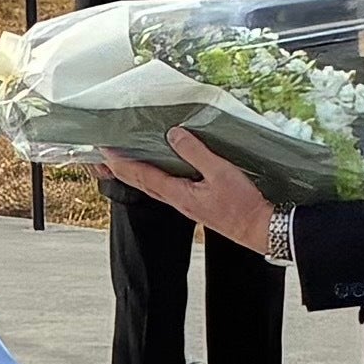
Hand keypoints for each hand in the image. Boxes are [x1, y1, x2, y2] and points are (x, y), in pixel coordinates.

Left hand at [101, 129, 273, 253]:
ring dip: (135, 174)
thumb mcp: (220, 172)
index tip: (105, 151)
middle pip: (141, 183)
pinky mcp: (195, 204)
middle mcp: (177, 200)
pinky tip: (157, 172)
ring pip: (152, 187)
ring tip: (123, 162)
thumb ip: (195, 152)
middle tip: (104, 156)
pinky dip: (153, 178)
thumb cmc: (242, 205)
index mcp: (178, 194)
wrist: (259, 229)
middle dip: (120, 169)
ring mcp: (185, 204)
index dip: (121, 163)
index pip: (142, 175)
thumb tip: (174, 134)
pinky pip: (166, 188)